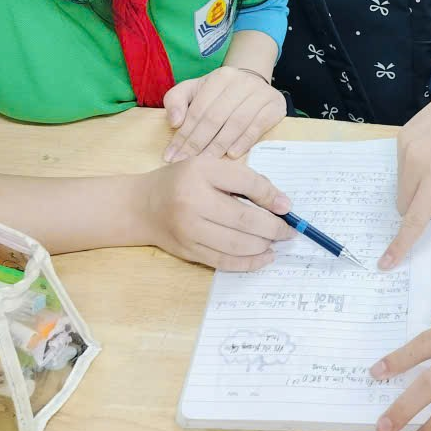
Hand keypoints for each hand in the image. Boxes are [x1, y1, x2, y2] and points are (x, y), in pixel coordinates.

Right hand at [140, 154, 296, 269]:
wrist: (142, 206)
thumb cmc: (182, 182)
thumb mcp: (210, 167)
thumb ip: (245, 180)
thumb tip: (282, 204)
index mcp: (200, 172)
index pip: (245, 183)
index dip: (271, 196)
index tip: (288, 207)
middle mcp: (192, 201)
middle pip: (243, 219)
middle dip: (273, 228)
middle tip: (289, 231)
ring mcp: (188, 230)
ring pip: (236, 244)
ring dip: (263, 246)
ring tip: (276, 242)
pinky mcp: (188, 252)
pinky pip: (224, 261)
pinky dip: (248, 262)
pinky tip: (263, 257)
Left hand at [163, 66, 286, 160]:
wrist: (253, 83)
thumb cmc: (219, 93)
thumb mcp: (194, 90)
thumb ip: (176, 101)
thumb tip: (174, 122)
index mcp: (219, 77)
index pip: (198, 110)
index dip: (183, 135)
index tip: (172, 155)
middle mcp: (241, 82)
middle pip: (215, 117)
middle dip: (198, 143)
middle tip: (186, 162)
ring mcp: (260, 94)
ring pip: (236, 123)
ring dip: (219, 146)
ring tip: (205, 162)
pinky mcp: (274, 106)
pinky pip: (257, 127)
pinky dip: (243, 142)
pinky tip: (231, 155)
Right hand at [379, 71, 430, 268]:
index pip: (415, 216)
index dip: (401, 242)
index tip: (386, 262)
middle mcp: (416, 159)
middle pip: (404, 205)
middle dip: (419, 208)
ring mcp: (405, 147)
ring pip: (401, 188)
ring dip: (417, 189)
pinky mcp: (400, 138)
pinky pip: (401, 170)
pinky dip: (414, 172)